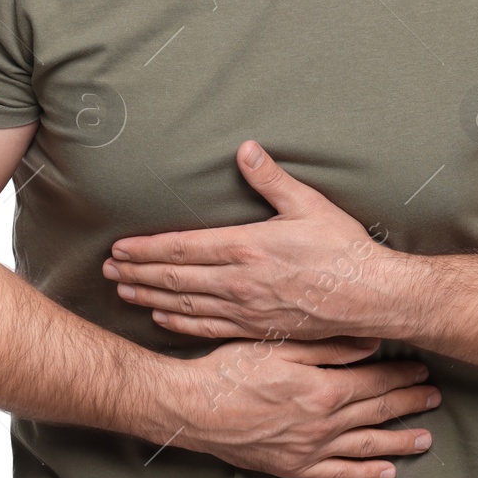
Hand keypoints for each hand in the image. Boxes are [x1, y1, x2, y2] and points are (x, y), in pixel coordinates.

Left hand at [103, 141, 404, 341]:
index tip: (119, 248)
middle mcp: (240, 281)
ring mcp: (246, 309)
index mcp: (247, 247)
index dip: (147, 249)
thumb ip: (271, 178)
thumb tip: (245, 149)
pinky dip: (180, 323)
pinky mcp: (258, 329)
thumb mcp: (308, 205)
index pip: (183, 248)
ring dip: (150, 299)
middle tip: (107, 271)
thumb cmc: (342, 248)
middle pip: (175, 279)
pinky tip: (163, 319)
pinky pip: (209, 328)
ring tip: (123, 292)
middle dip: (137, 273)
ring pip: (186, 305)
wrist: (371, 296)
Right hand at [162, 334, 440, 477]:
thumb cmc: (231, 369)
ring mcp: (309, 450)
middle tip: (434, 397)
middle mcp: (322, 424)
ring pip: (366, 446)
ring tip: (425, 438)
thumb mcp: (279, 344)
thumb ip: (328, 345)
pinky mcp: (293, 468)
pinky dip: (365, 474)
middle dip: (408, 402)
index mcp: (321, 389)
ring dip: (399, 440)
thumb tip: (371, 342)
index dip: (400, 373)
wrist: (193, 408)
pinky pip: (338, 474)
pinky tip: (386, 473)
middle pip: (376, 411)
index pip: (373, 379)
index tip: (421, 368)